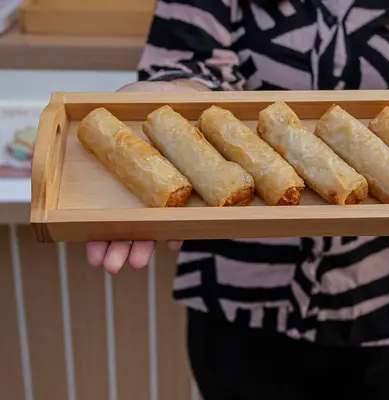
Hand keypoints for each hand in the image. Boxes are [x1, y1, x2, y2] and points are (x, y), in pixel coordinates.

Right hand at [86, 80, 207, 273]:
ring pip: (156, 228)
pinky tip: (173, 240)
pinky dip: (180, 229)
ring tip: (134, 262)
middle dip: (120, 249)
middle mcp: (144, 195)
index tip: (93, 255)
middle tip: (112, 265)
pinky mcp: (193, 192)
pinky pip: (188, 216)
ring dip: (145, 246)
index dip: (99, 238)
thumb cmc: (145, 100)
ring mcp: (168, 196)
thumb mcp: (121, 105)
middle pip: (131, 230)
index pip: (109, 219)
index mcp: (123, 182)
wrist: (183, 94)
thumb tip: (83, 129)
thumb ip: (108, 119)